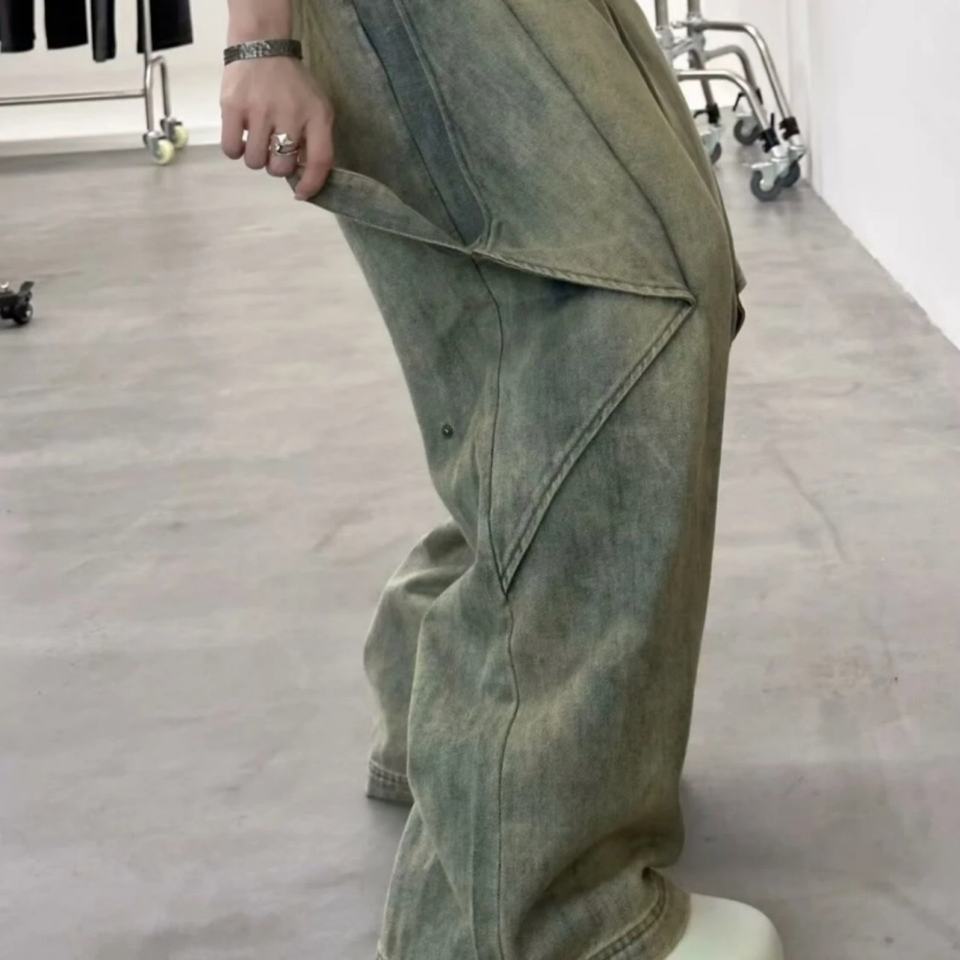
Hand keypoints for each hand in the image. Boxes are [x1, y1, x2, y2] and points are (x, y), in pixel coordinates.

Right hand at [220, 56, 334, 199]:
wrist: (262, 45)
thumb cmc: (291, 84)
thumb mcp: (315, 108)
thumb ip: (316, 141)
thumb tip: (303, 178)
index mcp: (317, 115)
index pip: (319, 162)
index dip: (311, 185)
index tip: (302, 193)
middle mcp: (290, 114)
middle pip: (281, 168)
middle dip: (277, 165)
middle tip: (273, 147)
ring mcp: (260, 110)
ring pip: (255, 162)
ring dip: (256, 157)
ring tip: (258, 138)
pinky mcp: (232, 106)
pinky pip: (231, 149)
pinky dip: (235, 148)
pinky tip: (242, 136)